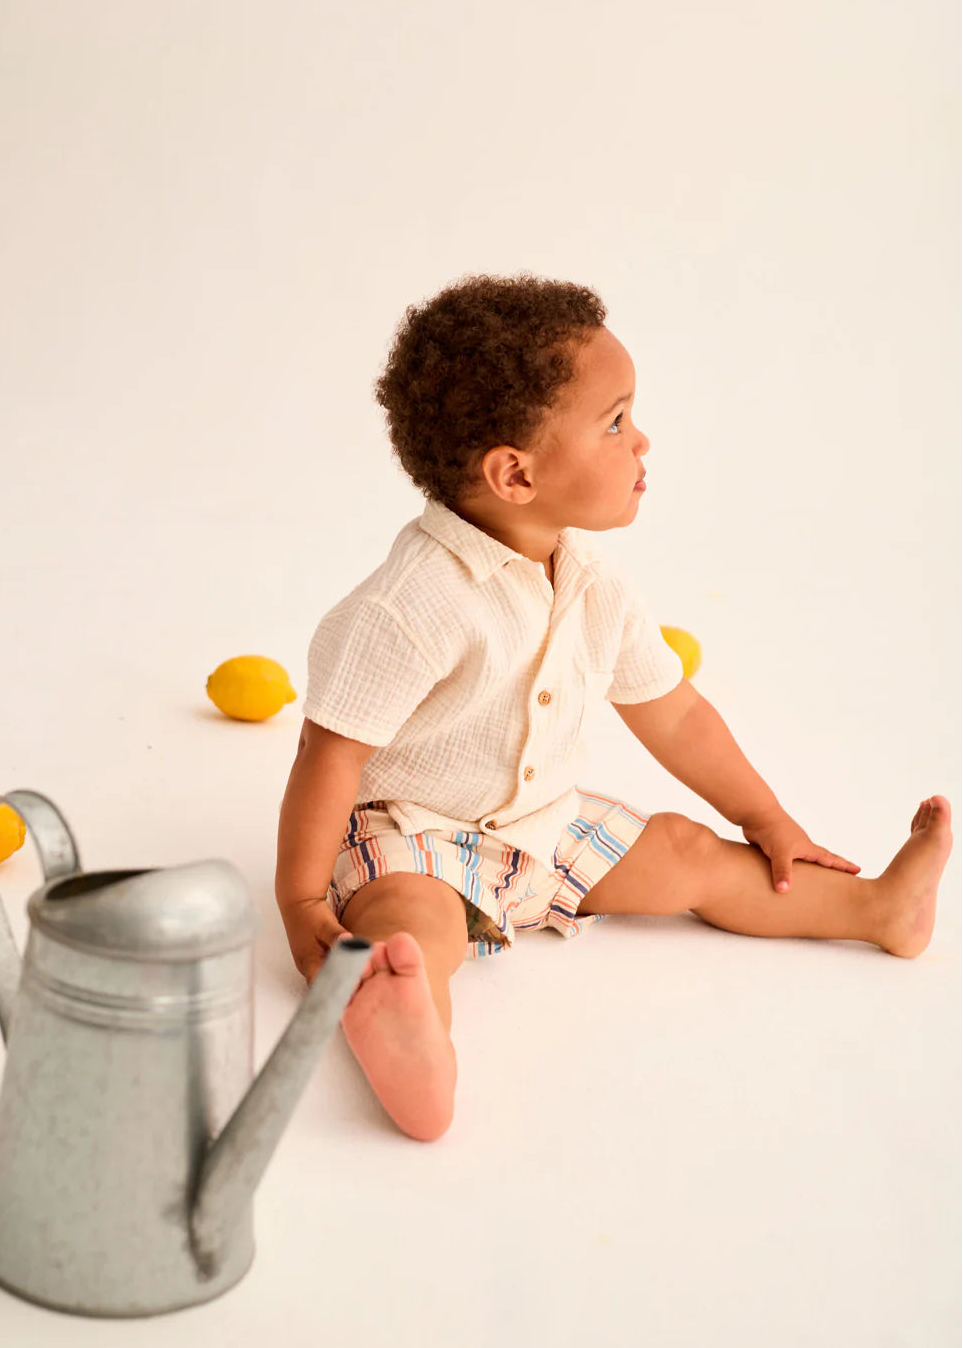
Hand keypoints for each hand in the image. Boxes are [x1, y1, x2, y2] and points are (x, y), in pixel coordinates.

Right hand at [279, 895, 353, 984]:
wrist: (299, 903)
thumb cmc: (310, 914)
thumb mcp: (326, 925)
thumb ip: (337, 936)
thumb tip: (349, 943)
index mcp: (309, 963)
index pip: (322, 987)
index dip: (336, 992)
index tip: (354, 991)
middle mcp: (308, 967)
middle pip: (325, 985)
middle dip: (341, 987)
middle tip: (361, 986)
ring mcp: (310, 963)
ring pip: (326, 977)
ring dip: (340, 978)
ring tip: (359, 979)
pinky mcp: (314, 957)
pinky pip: (326, 968)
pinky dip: (337, 969)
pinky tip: (350, 966)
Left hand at [741, 809, 860, 892]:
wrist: (755, 813)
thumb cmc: (772, 830)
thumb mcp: (780, 853)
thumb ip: (783, 871)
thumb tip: (784, 890)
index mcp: (807, 847)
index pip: (830, 859)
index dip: (844, 866)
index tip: (858, 870)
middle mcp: (800, 846)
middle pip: (820, 859)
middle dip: (832, 867)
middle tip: (844, 875)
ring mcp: (787, 846)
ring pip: (802, 860)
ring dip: (811, 868)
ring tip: (816, 878)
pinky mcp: (773, 848)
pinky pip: (784, 861)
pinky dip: (789, 868)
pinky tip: (785, 874)